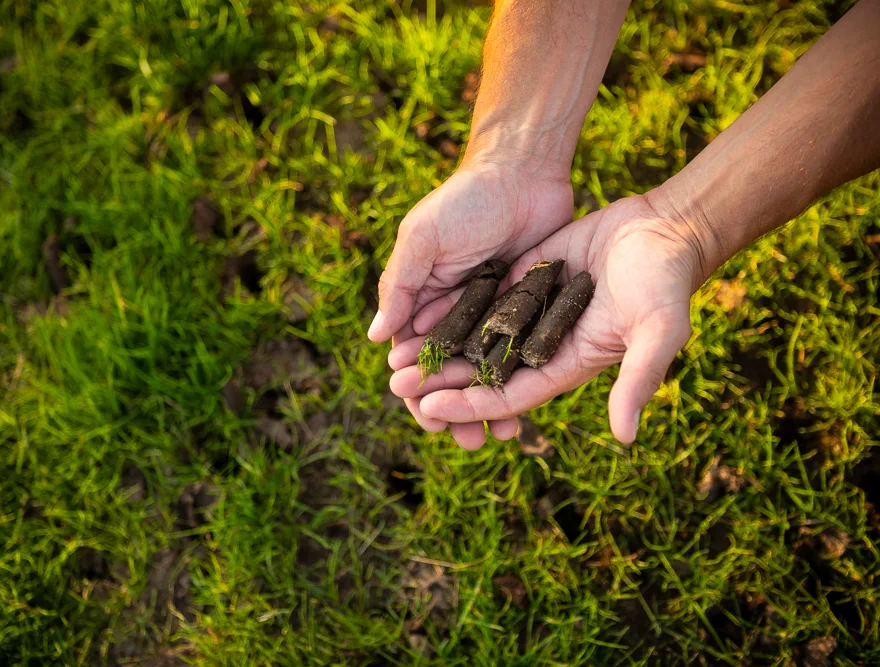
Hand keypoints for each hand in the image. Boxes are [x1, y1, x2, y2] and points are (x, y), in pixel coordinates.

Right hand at [368, 156, 573, 441]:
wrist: (523, 169)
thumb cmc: (465, 199)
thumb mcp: (423, 237)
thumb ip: (400, 286)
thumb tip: (374, 340)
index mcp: (422, 299)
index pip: (413, 357)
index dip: (418, 391)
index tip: (428, 420)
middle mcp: (456, 312)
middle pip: (451, 373)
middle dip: (454, 408)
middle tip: (466, 442)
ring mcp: (494, 313)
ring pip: (487, 370)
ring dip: (489, 403)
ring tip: (501, 435)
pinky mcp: (529, 308)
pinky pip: (522, 352)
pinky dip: (521, 380)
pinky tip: (531, 406)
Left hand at [387, 193, 706, 447]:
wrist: (666, 228)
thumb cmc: (666, 283)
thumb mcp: (658, 332)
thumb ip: (637, 381)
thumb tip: (626, 438)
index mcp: (567, 365)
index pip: (509, 395)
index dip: (469, 403)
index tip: (427, 406)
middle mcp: (544, 344)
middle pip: (482, 371)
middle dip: (441, 380)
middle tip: (396, 383)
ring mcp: (533, 311)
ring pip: (475, 336)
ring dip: (439, 346)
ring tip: (396, 354)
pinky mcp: (527, 278)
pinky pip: (482, 299)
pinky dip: (452, 307)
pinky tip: (417, 310)